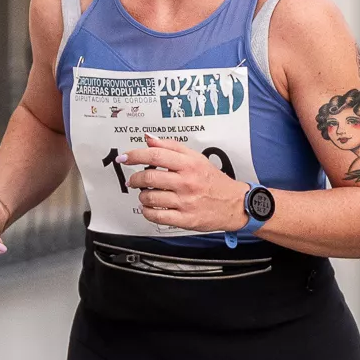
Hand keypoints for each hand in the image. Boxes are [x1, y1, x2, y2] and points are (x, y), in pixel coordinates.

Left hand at [125, 136, 247, 231]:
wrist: (234, 204)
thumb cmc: (213, 181)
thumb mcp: (196, 158)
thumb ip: (172, 147)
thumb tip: (149, 139)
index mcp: (189, 165)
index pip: (156, 155)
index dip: (135, 155)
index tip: (125, 158)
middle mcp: (187, 182)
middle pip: (149, 177)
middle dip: (135, 179)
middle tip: (133, 180)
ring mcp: (185, 202)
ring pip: (150, 197)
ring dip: (142, 195)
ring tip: (145, 194)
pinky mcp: (185, 219)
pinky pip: (157, 216)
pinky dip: (147, 211)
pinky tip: (149, 207)